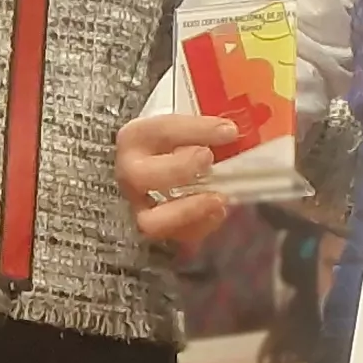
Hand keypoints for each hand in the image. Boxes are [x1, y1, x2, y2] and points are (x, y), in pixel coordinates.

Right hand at [117, 113, 240, 242]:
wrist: (175, 160)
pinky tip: (219, 211)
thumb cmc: (186, 139)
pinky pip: (174, 236)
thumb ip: (211, 127)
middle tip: (208, 160)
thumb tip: (231, 132)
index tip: (228, 131)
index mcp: (137, 137)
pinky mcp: (158, 227)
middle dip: (177, 169)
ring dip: (186, 210)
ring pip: (150, 220)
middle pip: (139, 176)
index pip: (158, 131)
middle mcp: (131, 172)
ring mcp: (140, 205)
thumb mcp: (194, 125)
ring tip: (218, 198)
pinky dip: (199, 227)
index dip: (194, 131)